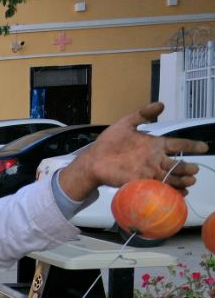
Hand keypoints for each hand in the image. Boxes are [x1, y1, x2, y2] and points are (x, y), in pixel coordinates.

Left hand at [58, 102, 208, 200]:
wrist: (94, 160)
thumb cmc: (110, 142)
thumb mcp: (126, 124)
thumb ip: (143, 114)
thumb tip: (161, 104)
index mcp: (155, 145)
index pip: (178, 144)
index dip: (192, 146)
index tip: (204, 147)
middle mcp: (155, 159)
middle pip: (177, 164)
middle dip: (187, 168)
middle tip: (193, 169)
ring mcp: (149, 172)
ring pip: (171, 177)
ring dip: (181, 181)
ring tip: (188, 181)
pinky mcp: (140, 182)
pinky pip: (158, 187)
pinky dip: (169, 191)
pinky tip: (178, 193)